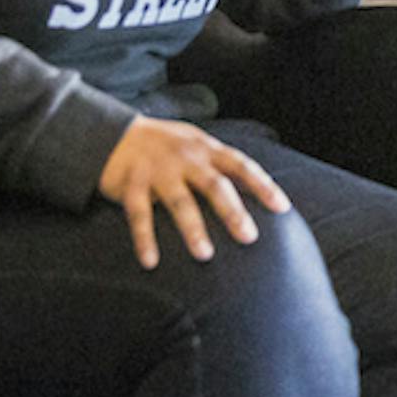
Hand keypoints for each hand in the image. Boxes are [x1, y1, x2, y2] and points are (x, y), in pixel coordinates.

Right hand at [98, 117, 291, 269]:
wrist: (115, 134)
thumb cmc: (167, 147)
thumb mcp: (197, 147)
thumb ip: (221, 168)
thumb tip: (258, 196)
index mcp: (206, 149)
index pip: (241, 165)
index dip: (263, 185)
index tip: (282, 208)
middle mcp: (186, 158)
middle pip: (214, 185)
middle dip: (233, 211)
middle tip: (249, 237)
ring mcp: (158, 170)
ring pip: (180, 201)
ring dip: (192, 228)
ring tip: (205, 254)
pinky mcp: (131, 184)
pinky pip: (138, 215)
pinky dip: (144, 240)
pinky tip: (151, 262)